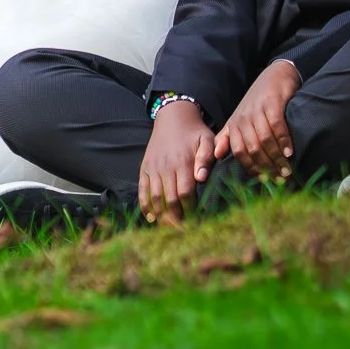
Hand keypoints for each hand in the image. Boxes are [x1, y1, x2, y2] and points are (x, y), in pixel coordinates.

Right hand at [139, 100, 214, 225]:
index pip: (185, 192)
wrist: (173, 118)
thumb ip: (206, 158)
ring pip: (155, 197)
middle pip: (169, 199)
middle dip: (176, 217)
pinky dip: (145, 205)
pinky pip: (142, 190)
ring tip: (168, 229)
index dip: (190, 208)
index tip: (196, 219)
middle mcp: (166, 167)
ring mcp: (153, 169)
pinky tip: (151, 218)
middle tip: (183, 231)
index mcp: (183, 162)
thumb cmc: (194, 132)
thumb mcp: (207, 139)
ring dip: (161, 215)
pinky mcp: (145, 169)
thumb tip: (201, 178)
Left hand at [214, 61, 300, 178]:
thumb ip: (228, 137)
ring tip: (287, 170)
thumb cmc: (258, 102)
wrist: (275, 76)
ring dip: (276, 157)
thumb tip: (216, 155)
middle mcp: (243, 119)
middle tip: (280, 179)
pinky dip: (284, 140)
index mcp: (234, 125)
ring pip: (264, 140)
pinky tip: (290, 151)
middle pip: (252, 149)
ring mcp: (257, 111)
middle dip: (266, 167)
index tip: (264, 180)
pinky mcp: (272, 103)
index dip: (251, 168)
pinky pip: (277, 126)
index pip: (239, 152)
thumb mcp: (240, 119)